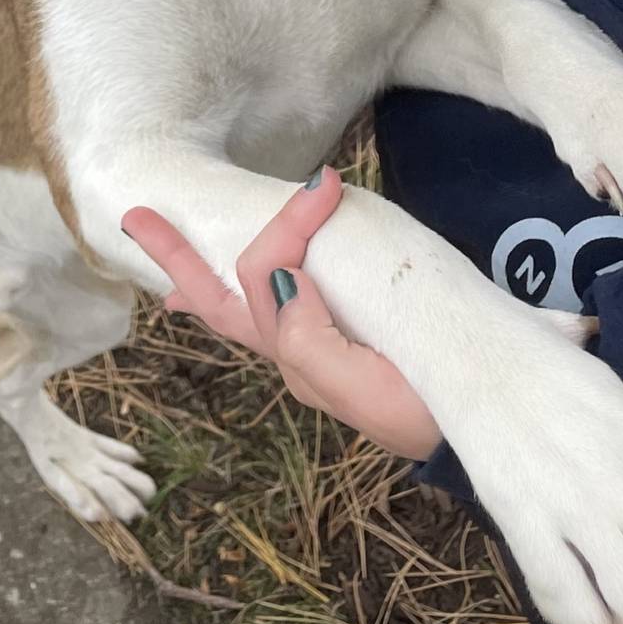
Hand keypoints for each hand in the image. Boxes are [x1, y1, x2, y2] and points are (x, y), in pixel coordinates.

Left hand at [122, 168, 442, 460]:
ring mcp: (317, 351)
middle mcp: (295, 352)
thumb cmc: (428, 416)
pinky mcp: (346, 347)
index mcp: (296, 357)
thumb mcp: (367, 392)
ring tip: (173, 259)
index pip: (262, 275)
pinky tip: (252, 291)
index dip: (284, 224)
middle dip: (179, 256)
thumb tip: (281, 283)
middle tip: (139, 217)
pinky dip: (253, 295)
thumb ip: (310, 342)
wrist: (483, 438)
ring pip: (244, 307)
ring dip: (207, 275)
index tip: (327, 184)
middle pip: (221, 299)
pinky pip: (283, 315)